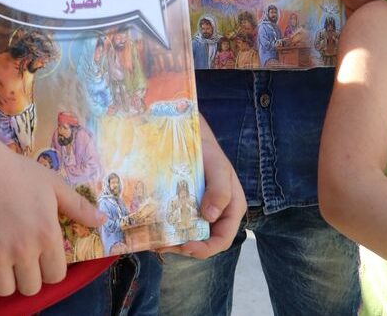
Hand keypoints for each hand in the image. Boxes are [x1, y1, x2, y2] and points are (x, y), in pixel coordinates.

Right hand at [0, 137, 104, 296]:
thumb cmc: (18, 173)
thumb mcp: (54, 185)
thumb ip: (78, 207)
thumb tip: (102, 221)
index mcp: (48, 234)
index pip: (56, 276)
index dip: (51, 270)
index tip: (43, 259)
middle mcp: (24, 250)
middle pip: (31, 288)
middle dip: (29, 277)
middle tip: (21, 260)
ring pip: (5, 290)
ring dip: (5, 279)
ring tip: (2, 261)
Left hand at [164, 116, 245, 258]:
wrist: (189, 138)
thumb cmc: (208, 152)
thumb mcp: (218, 167)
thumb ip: (220, 190)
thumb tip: (210, 216)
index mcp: (232, 209)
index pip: (222, 239)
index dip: (206, 249)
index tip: (186, 245)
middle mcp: (217, 215)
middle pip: (203, 242)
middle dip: (184, 248)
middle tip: (163, 245)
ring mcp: (200, 213)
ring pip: (189, 236)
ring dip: (173, 242)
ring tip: (155, 241)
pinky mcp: (185, 209)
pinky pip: (177, 225)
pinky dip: (167, 230)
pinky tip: (154, 229)